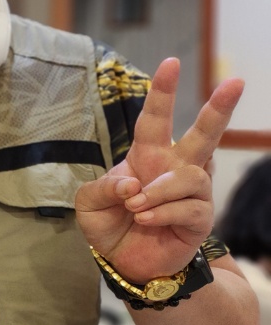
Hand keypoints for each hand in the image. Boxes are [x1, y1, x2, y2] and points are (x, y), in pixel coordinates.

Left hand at [76, 58, 242, 281]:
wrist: (122, 261)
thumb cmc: (110, 224)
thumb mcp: (90, 203)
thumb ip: (102, 187)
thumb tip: (133, 182)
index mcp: (148, 156)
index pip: (156, 119)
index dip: (163, 91)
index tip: (171, 63)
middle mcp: (175, 169)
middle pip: (204, 135)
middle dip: (219, 108)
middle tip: (235, 82)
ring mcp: (192, 193)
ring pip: (190, 177)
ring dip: (158, 191)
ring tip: (136, 206)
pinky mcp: (200, 218)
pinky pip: (190, 207)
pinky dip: (163, 211)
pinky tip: (146, 219)